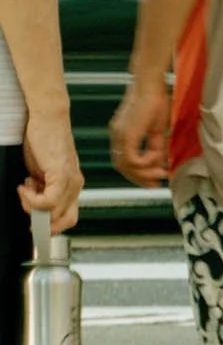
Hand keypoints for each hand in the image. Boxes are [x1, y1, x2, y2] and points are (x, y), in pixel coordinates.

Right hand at [20, 107, 81, 234]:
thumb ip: (41, 187)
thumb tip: (34, 203)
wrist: (47, 118)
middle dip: (42, 222)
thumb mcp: (41, 170)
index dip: (51, 226)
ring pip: (55, 213)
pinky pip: (49, 201)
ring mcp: (70, 181)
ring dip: (32, 206)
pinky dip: (33, 199)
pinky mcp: (61, 174)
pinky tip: (25, 185)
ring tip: (25, 189)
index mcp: (72, 186)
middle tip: (26, 206)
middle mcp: (75, 185)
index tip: (35, 224)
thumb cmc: (43, 140)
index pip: (68, 217)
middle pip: (66, 221)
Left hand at [108, 75, 170, 187]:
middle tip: (157, 183)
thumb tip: (161, 163)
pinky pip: (133, 159)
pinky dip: (146, 162)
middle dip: (140, 178)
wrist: (150, 87)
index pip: (124, 161)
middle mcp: (116, 136)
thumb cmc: (155, 102)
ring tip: (161, 172)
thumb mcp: (157, 130)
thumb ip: (156, 147)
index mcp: (121, 134)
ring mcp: (119, 136)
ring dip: (144, 173)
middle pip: (122, 167)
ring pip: (125, 166)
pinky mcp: (126, 135)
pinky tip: (157, 157)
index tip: (153, 182)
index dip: (138, 174)